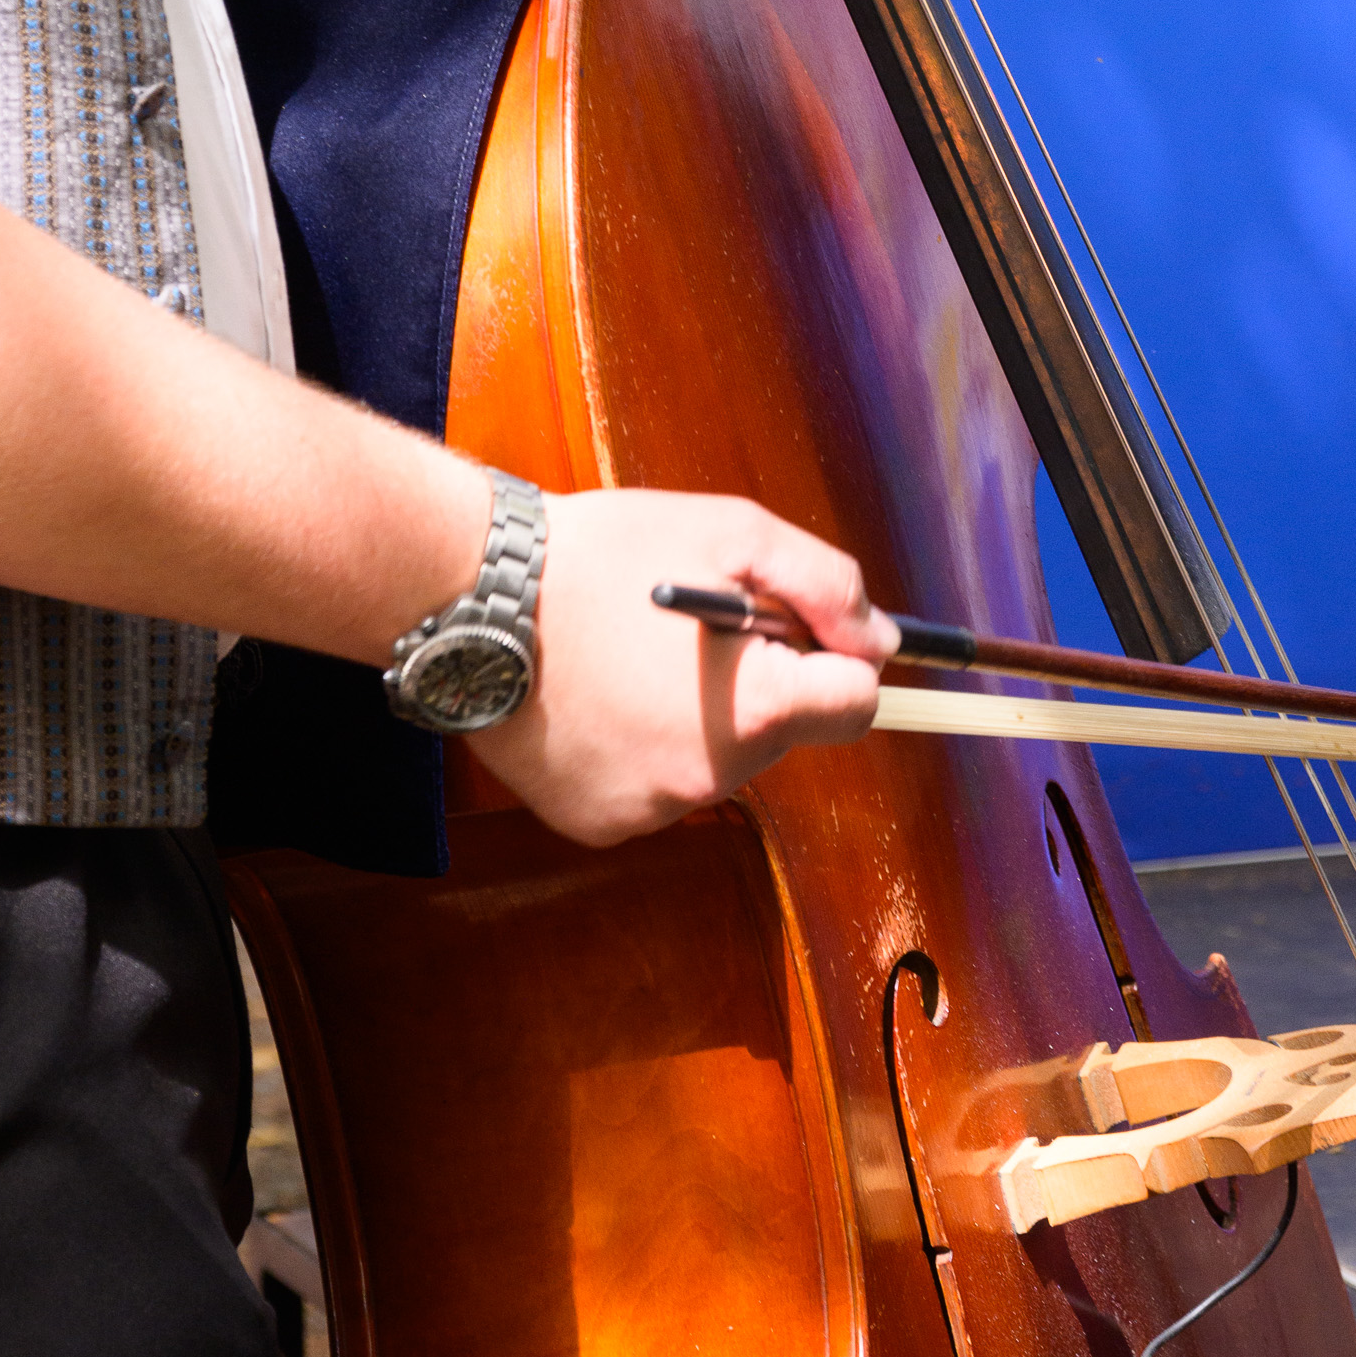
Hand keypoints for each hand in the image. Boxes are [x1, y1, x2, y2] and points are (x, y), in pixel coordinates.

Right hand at [467, 488, 892, 848]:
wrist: (474, 596)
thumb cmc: (604, 554)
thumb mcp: (732, 530)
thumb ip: (825, 584)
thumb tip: (880, 642)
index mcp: (754, 708)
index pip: (855, 705)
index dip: (838, 656)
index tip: (801, 625)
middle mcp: (711, 779)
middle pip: (782, 731)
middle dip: (759, 677)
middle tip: (694, 623)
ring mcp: (651, 811)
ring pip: (717, 760)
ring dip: (698, 712)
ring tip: (632, 653)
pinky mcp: (600, 826)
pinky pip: (655, 785)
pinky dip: (641, 745)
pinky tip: (598, 695)